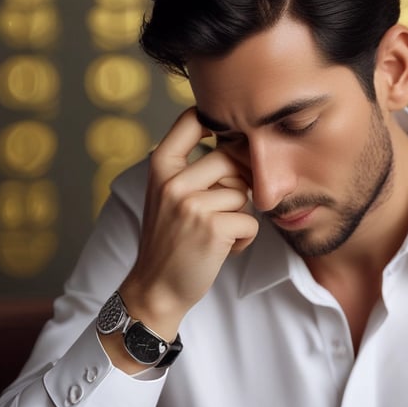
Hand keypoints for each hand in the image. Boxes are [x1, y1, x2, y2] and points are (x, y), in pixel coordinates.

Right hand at [118, 107, 257, 339]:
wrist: (156, 287)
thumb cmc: (171, 239)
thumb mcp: (168, 194)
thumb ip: (195, 169)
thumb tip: (243, 144)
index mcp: (161, 166)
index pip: (192, 119)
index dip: (218, 122)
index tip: (226, 133)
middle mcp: (173, 181)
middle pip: (230, 157)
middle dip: (238, 182)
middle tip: (224, 208)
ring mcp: (192, 204)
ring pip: (244, 192)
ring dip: (240, 215)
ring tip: (218, 233)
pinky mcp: (213, 228)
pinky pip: (250, 221)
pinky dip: (244, 239)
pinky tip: (223, 249)